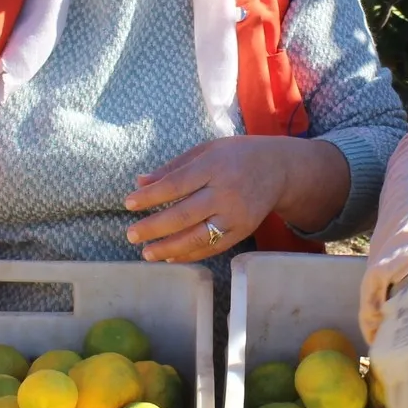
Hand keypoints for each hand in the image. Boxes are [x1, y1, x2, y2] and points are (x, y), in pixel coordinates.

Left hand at [124, 136, 290, 262]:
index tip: (128, 204)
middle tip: (131, 235)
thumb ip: (173, 168)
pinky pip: (212, 247)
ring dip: (169, 248)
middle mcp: (225, 192)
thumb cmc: (235, 156)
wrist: (279, 169)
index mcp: (214, 167)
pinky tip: (170, 257)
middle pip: (183, 214)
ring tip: (146, 253)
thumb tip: (139, 183)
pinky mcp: (243, 231)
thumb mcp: (205, 151)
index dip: (150, 197)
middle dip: (154, 227)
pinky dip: (190, 254)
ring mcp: (235, 215)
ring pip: (197, 237)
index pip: (175, 185)